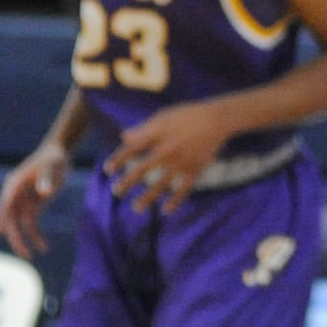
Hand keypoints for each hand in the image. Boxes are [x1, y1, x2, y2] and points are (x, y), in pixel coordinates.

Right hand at [0, 143, 69, 258]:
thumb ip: (47, 179)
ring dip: (24, 239)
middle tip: (22, 253)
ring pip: (19, 225)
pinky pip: (31, 224)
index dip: (1, 218)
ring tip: (31, 256)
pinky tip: (44, 247)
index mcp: (14, 184)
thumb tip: (45, 193)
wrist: (58, 155)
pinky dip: (36, 235)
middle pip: (11, 219)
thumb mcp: (51, 166)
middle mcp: (15, 195)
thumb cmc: (53, 159)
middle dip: (15, 236)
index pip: (5, 203)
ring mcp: (23, 202)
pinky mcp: (33, 206)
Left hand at [104, 102, 231, 213]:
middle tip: (117, 192)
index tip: (108, 170)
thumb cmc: (188, 115)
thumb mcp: (163, 117)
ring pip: (162, 183)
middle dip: (128, 182)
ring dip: (148, 197)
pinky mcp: (196, 169)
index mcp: (158, 136)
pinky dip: (176, 200)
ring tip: (136, 208)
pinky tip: (166, 211)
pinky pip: (184, 188)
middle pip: (143, 169)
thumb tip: (124, 137)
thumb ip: (143, 129)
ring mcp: (182, 162)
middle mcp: (167, 150)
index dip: (119, 159)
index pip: (132, 149)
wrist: (218, 119)